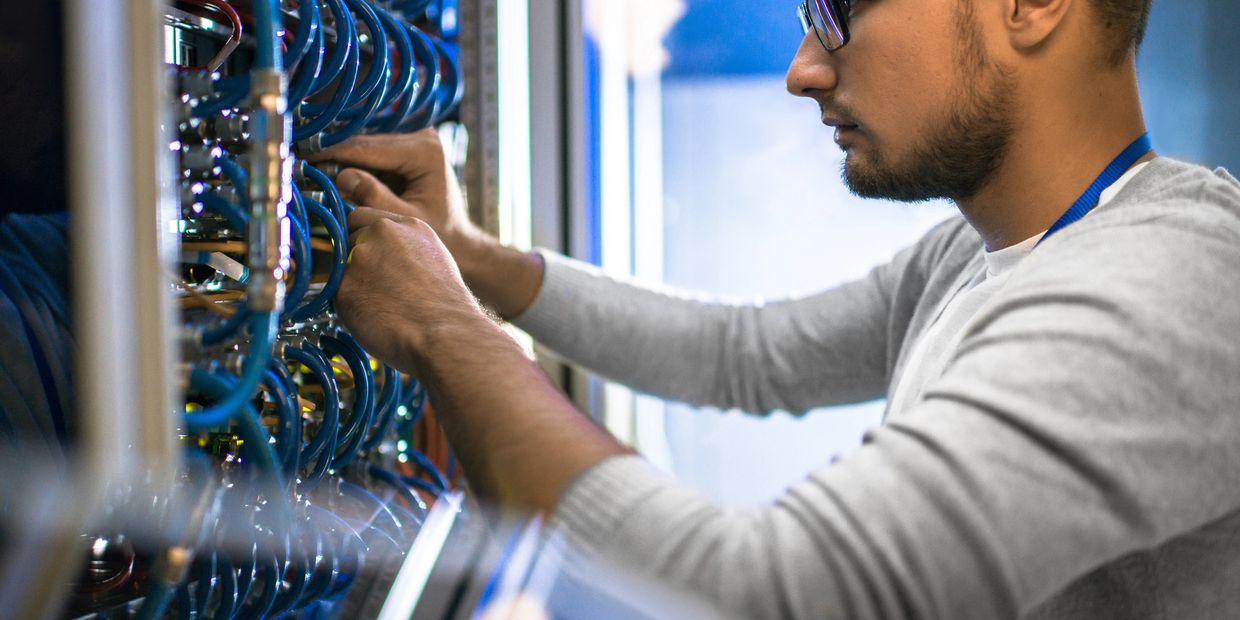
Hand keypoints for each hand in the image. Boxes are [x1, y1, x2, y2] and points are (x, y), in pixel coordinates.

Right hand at [308, 129, 490, 275]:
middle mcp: (423, 138)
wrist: (461, 240)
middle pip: (367, 143)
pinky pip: (374, 154)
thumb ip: (374, 197)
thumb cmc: (440, 234)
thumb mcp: (404, 218)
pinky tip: (328, 170)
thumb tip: (340, 176)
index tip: (304, 157)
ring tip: (307, 165)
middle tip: (298, 160)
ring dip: (340, 156)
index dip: (334, 152)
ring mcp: (416, 141)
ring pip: (367, 146)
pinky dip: (354, 163)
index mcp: (426, 151)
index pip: (370, 148)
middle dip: (333, 153)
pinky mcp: (408, 149)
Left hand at [335, 207, 487, 372]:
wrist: (445, 334)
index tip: (368, 256)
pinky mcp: (344, 286)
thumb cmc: (446, 307)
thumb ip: (404, 247)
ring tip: (381, 305)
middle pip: (348, 240)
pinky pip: (336, 295)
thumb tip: (383, 256)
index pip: (362, 217)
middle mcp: (381, 233)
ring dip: (352, 284)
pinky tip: (375, 317)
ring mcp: (360, 257)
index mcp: (407, 224)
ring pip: (340, 268)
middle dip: (355, 261)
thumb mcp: (434, 259)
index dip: (361, 238)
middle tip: (376, 287)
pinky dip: (348, 308)